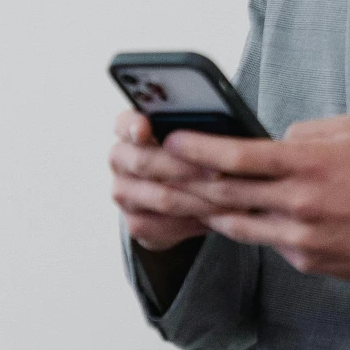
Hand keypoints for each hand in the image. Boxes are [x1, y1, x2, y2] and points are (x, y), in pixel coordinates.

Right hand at [108, 109, 213, 250]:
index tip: (144, 129)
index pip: (124, 123)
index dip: (133, 126)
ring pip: (160, 197)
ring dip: (198, 200)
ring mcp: (123, 192)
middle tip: (220, 173)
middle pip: (145, 162)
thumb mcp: (194, 133)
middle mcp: (120, 158)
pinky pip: (163, 226)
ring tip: (230, 199)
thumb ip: (195, 127)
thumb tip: (219, 126)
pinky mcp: (133, 222)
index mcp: (129, 128)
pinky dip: (194, 222)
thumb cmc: (191, 152)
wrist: (179, 192)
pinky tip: (216, 218)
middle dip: (186, 168)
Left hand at [157, 115, 349, 282]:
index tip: (172, 140)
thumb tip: (272, 141)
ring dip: (205, 210)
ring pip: (236, 223)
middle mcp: (298, 202)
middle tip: (158, 169)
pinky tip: (230, 216)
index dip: (198, 149)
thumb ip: (306, 133)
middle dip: (185, 180)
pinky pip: (266, 241)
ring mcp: (300, 236)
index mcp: (308, 163)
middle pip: (225, 192)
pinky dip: (248, 227)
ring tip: (182, 195)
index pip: (238, 156)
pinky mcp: (306, 260)